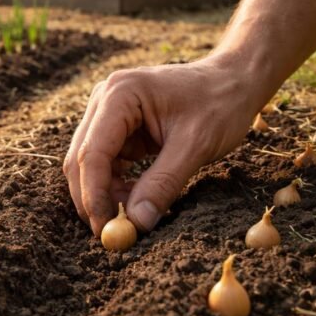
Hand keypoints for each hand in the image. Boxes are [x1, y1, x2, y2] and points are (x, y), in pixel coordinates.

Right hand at [63, 56, 263, 235]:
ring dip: (105, 193)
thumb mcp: (195, 146)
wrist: (233, 82)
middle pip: (83, 158)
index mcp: (120, 94)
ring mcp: (109, 112)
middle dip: (93, 197)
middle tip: (110, 233)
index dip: (94, 194)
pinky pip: (107, 162)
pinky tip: (136, 198)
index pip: (93, 152)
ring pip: (90, 163)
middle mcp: (106, 99)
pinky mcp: (118, 126)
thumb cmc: (219, 104)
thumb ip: (163, 183)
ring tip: (131, 215)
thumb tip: (137, 222)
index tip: (105, 228)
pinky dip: (116, 185)